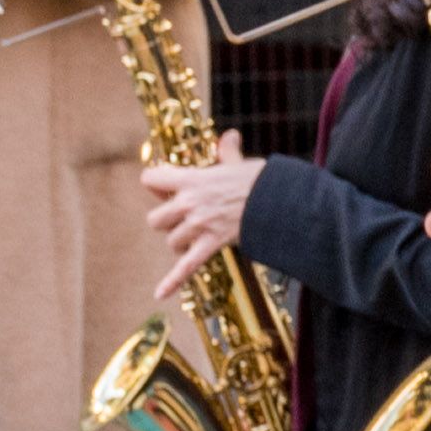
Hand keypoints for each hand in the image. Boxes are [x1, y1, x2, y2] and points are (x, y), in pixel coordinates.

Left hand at [142, 134, 261, 297]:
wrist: (280, 200)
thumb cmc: (260, 180)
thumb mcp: (238, 163)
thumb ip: (227, 151)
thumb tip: (230, 136)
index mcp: (191, 179)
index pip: (150, 179)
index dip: (156, 185)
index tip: (168, 189)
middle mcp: (189, 202)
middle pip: (155, 219)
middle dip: (167, 221)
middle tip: (185, 218)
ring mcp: (199, 225)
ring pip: (171, 241)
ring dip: (181, 242)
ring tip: (196, 239)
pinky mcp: (211, 244)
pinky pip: (186, 266)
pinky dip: (173, 281)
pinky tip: (160, 294)